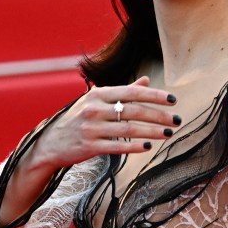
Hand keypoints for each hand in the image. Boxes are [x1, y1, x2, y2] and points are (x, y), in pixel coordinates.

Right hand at [28, 76, 179, 171]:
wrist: (50, 143)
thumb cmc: (78, 119)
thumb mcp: (96, 100)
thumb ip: (122, 91)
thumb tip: (146, 81)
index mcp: (98, 94)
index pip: (132, 92)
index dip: (154, 95)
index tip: (173, 100)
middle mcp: (94, 108)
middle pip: (133, 110)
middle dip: (159, 116)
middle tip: (177, 120)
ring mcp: (91, 128)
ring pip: (128, 129)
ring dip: (152, 132)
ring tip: (168, 133)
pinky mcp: (89, 146)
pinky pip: (116, 146)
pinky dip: (134, 147)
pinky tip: (148, 147)